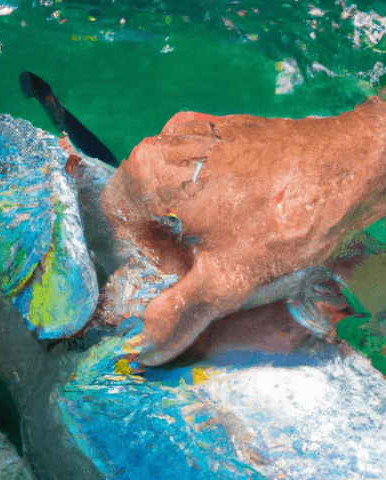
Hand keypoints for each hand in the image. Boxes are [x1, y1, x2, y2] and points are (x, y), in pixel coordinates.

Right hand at [101, 99, 385, 364]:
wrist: (359, 166)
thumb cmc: (287, 217)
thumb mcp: (226, 279)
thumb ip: (178, 314)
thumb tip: (145, 351)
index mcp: (150, 169)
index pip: (120, 221)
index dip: (151, 253)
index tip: (190, 266)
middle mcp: (168, 138)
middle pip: (147, 202)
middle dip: (173, 237)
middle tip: (212, 257)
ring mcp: (203, 129)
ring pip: (176, 187)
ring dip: (196, 219)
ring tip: (234, 238)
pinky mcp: (233, 128)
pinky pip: (206, 169)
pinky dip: (219, 197)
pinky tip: (253, 216)